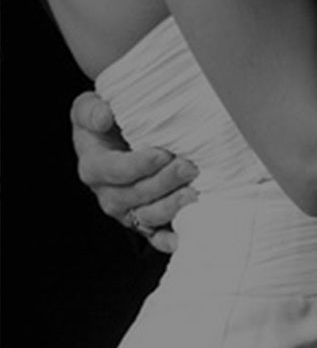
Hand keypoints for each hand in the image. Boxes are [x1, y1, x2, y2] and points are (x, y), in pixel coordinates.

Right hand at [71, 92, 198, 253]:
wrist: (126, 136)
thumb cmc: (111, 120)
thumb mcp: (91, 107)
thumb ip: (91, 110)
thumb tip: (102, 118)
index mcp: (94, 166)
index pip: (113, 171)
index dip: (137, 165)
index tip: (161, 154)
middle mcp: (110, 193)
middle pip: (135, 195)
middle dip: (163, 182)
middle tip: (188, 166)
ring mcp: (130, 211)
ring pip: (149, 217)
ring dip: (172, 206)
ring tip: (194, 191)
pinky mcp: (148, 222)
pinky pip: (157, 236)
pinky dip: (170, 239)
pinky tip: (185, 237)